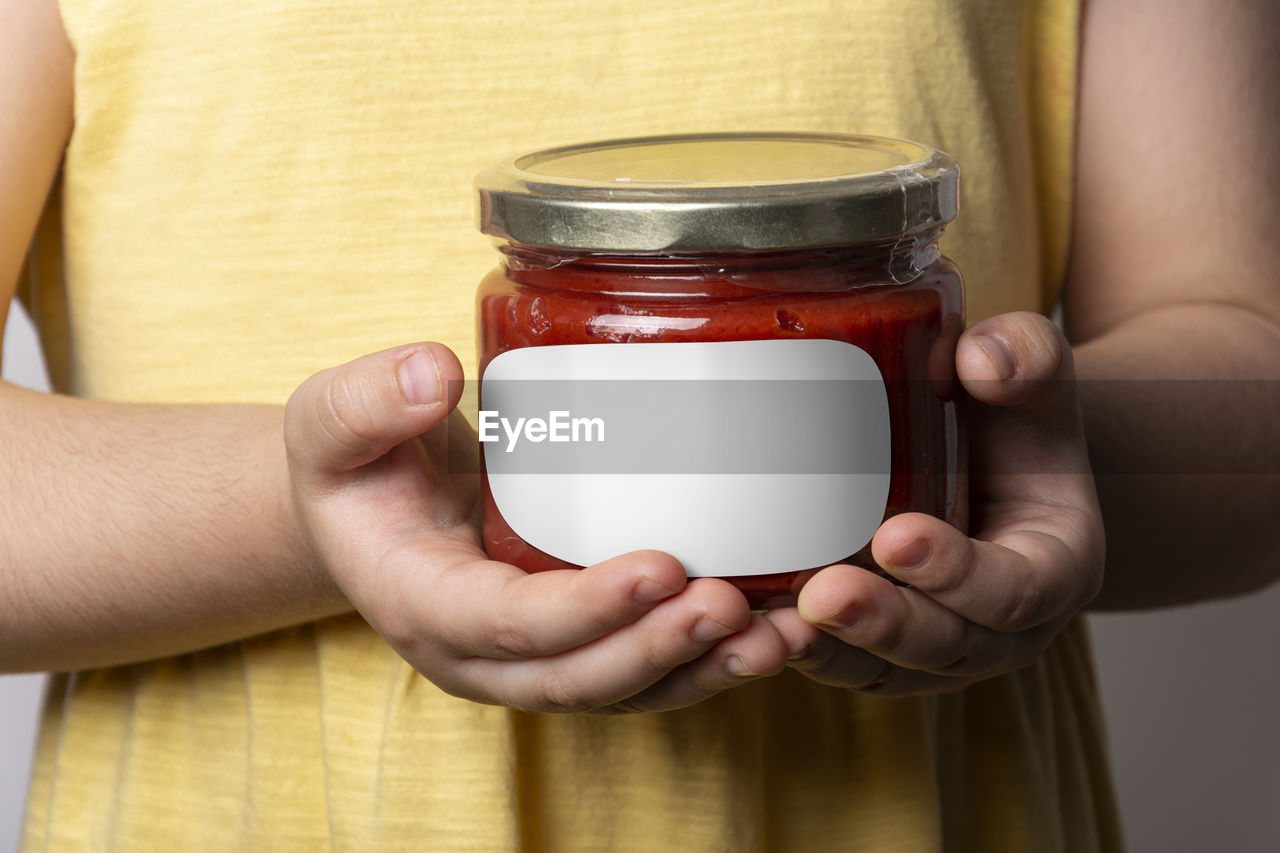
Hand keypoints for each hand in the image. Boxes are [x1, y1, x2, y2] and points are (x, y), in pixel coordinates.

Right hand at [284, 343, 786, 711]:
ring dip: (700, 670)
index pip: (506, 623)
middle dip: (657, 648)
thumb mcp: (330, 423)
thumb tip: (434, 374)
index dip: (585, 607)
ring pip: (619, 691)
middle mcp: (477, 656)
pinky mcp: (571, 649)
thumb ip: (368, 401)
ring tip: (778, 635)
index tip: (662, 566)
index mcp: (419, 604)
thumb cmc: (356, 467)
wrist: (370, 512)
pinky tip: (771, 632)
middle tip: (732, 603)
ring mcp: (528, 663)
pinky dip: (705, 661)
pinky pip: (640, 673)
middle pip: (575, 677)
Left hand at [766, 312, 1104, 695]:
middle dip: (884, 624)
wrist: (987, 462)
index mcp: (1054, 570)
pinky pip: (840, 662)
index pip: (1016, 589)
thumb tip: (977, 357)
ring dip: (831, 651)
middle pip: (945, 646)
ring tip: (778, 624)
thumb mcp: (1036, 377)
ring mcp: (935, 648)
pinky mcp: (877, 651)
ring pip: (884, 669)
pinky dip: (797, 650)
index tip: (897, 537)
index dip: (959, 574)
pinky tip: (752, 627)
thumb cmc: (1011, 416)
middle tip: (825, 594)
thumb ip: (1026, 357)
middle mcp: (999, 629)